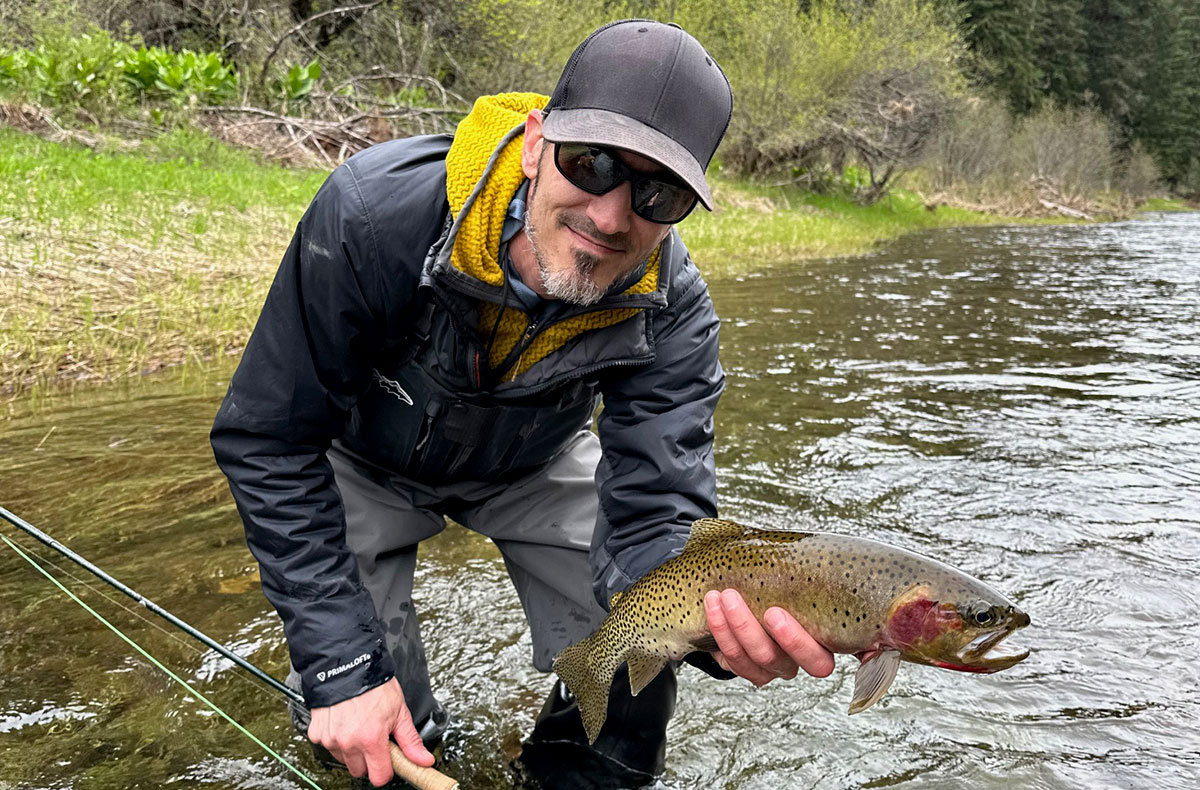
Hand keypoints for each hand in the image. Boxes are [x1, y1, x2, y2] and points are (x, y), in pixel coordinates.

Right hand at [307, 678, 433, 786]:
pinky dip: (336, 738)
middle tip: (374, 739)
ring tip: (359, 726)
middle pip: (360, 771)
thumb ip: (410, 741)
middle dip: (369, 760)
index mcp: (371, 739)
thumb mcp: (399, 711)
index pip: (379, 777)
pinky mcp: (317, 734)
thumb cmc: (374, 685)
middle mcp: (348, 742)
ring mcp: (330, 739)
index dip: (386, 770)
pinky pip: (328, 746)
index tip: (388, 761)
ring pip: (344, 759)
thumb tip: (424, 760)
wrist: (348, 665)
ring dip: (352, 749)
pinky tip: (344, 722)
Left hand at [704, 589, 834, 686]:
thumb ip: (821, 584)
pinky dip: (719, 628)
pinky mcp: (744, 666)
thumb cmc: (789, 587)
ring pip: (751, 658)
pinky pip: (731, 657)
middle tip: (734, 599)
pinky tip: (712, 604)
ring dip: (732, 624)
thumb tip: (849, 578)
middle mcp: (794, 662)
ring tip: (721, 594)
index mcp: (820, 646)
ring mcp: (768, 667)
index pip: (817, 661)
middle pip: (779, 662)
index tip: (773, 612)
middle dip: (754, 632)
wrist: (757, 594)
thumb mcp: (809, 584)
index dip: (796, 642)